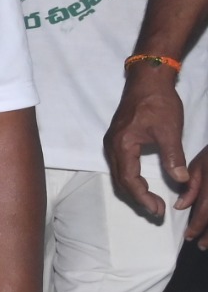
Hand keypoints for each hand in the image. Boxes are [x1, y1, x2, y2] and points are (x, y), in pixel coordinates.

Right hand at [102, 66, 206, 241]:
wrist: (148, 80)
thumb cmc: (158, 103)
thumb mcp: (169, 131)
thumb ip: (173, 157)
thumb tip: (181, 181)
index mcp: (122, 145)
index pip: (129, 180)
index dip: (143, 197)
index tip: (158, 209)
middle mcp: (112, 147)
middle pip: (120, 182)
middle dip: (138, 198)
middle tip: (157, 211)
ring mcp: (112, 143)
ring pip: (119, 175)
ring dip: (134, 190)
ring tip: (151, 201)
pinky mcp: (117, 140)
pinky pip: (120, 167)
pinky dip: (131, 179)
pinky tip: (143, 182)